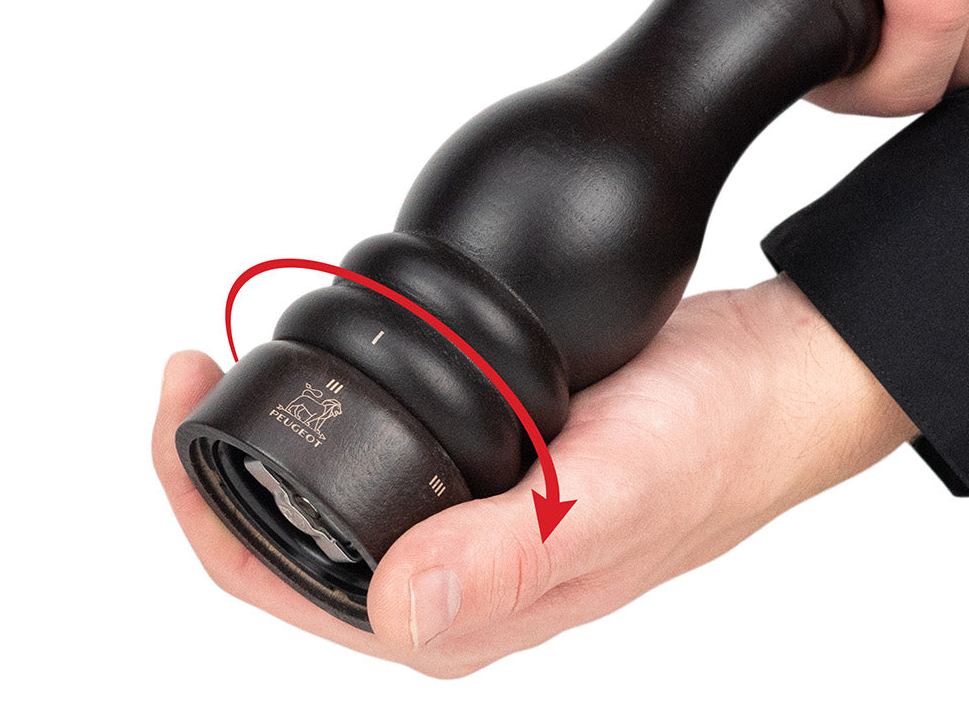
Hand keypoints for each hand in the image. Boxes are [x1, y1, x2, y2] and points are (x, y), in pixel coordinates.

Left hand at [153, 276, 914, 676]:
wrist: (783, 375)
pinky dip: (342, 408)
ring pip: (335, 496)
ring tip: (238, 356)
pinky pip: (390, 450)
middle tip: (197, 362)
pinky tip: (337, 356)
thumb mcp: (621, 489)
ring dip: (277, 436)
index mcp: (468, 611)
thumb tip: (398, 604)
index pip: (284, 582)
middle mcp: (460, 576)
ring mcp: (477, 519)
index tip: (185, 395)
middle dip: (217, 468)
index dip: (204, 505)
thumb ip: (516, 555)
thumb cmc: (724, 438)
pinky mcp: (499, 464)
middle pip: (288, 545)